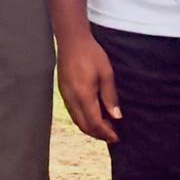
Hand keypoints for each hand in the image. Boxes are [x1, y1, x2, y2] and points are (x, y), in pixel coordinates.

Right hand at [56, 28, 118, 143]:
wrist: (72, 41)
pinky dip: (83, 120)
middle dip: (98, 134)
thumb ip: (110, 96)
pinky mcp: (63, 92)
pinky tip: (92, 116)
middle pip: (84, 126)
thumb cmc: (91, 54)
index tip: (116, 137)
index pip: (95, 123)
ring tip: (104, 128)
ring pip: (77, 121)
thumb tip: (116, 116)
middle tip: (112, 136)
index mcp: (84, 95)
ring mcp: (65, 96)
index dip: (106, 133)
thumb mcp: (106, 73)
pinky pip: (73, 113)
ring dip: (90, 128)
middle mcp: (72, 99)